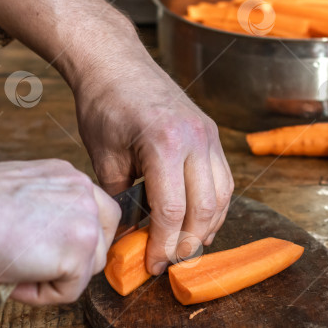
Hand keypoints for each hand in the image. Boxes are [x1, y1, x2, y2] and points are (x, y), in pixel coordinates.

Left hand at [0, 0, 233, 275]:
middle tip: (169, 262)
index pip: (173, 211)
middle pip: (205, 208)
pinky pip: (223, 178)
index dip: (164, 245)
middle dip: (188, 242)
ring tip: (187, 246)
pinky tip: (200, 220)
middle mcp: (195, 139)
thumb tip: (132, 233)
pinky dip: (215, 204)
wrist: (115, 63)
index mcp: (165, 143)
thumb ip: (122, 197)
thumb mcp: (104, 156)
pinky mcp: (211, 133)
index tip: (153, 265)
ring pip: (222, 196)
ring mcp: (208, 135)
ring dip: (208, 226)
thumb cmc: (104, 104)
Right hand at [0, 159, 119, 304]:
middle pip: (100, 241)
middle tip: (34, 269)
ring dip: (51, 279)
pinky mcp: (80, 252)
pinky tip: (13, 279)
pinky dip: (39, 295)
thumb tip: (39, 244)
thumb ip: (40, 213)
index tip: (49, 252)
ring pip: (86, 269)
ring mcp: (86, 222)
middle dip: (73, 262)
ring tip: (12, 271)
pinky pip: (69, 291)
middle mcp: (83, 192)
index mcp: (66, 176)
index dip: (76, 239)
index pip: (95, 212)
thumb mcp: (15, 198)